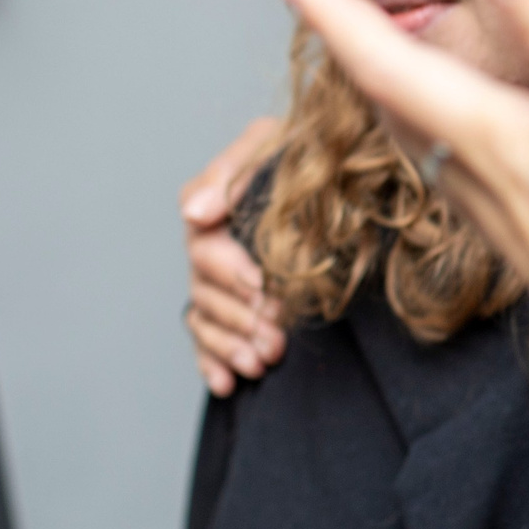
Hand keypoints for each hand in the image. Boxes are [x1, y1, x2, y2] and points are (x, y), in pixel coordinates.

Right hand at [180, 117, 284, 394]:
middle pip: (207, 293)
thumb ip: (230, 172)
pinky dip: (213, 363)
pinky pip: (206, 340)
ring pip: (207, 320)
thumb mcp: (268, 145)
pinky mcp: (229, 305)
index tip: (265, 292)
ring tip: (263, 362)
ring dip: (232, 345)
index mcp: (213, 211)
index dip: (234, 276)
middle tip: (275, 341)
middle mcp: (208, 248)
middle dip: (241, 320)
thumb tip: (193, 214)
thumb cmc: (299, 151)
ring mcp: (215, 280)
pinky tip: (228, 383)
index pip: (207, 252)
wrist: (334, 168)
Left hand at [272, 0, 528, 426]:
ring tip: (385, 70)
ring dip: (396, 102)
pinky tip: (480, 158)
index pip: (394, 69)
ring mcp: (520, 233)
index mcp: (505, 147)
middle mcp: (496, 190)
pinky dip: (448, 146)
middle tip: (325, 9)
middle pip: (395, 114)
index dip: (336, 18)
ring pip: (427, 154)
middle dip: (357, 54)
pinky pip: (468, 187)